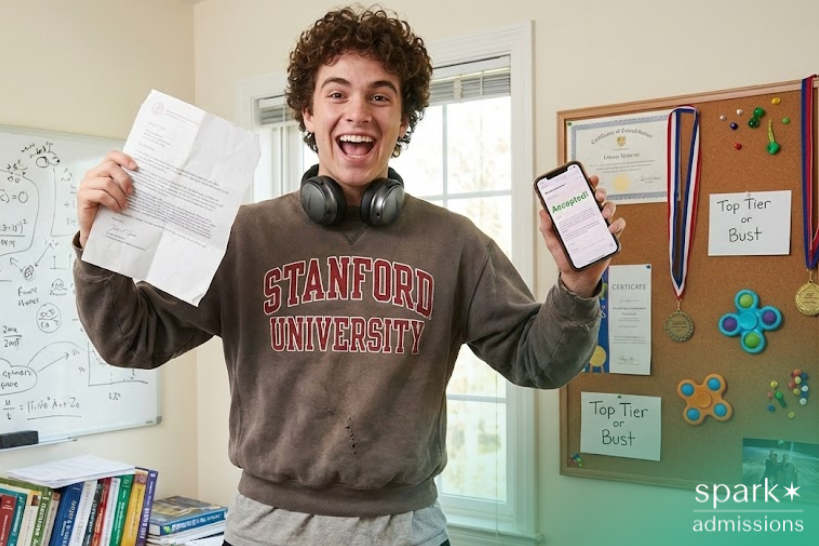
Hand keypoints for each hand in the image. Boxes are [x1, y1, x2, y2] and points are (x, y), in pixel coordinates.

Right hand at [77, 151, 136, 247]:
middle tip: (131, 193)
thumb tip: (146, 181)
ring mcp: (86, 184)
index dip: (124, 158)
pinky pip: (101, 194)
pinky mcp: (82, 195)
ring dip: (119, 195)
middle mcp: (93, 174)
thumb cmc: (109, 208)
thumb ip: (126, 185)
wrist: (96, 227)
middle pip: (110, 167)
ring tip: (124, 205)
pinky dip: (112, 202)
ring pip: (107, 182)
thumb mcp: (120, 194)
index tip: (136, 167)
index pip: (111, 155)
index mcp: (103, 170)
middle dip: (124, 179)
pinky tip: (117, 209)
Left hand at [538, 175, 625, 296]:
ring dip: (609, 207)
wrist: (577, 276)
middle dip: (600, 192)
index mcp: (577, 214)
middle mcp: (590, 217)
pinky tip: (610, 228)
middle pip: (599, 198)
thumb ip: (547, 229)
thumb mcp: (552, 243)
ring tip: (603, 214)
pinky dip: (617, 224)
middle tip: (596, 195)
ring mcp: (601, 226)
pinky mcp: (610, 237)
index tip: (589, 178)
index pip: (583, 195)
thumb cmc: (565, 257)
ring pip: (610, 208)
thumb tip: (543, 213)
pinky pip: (619, 226)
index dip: (588, 184)